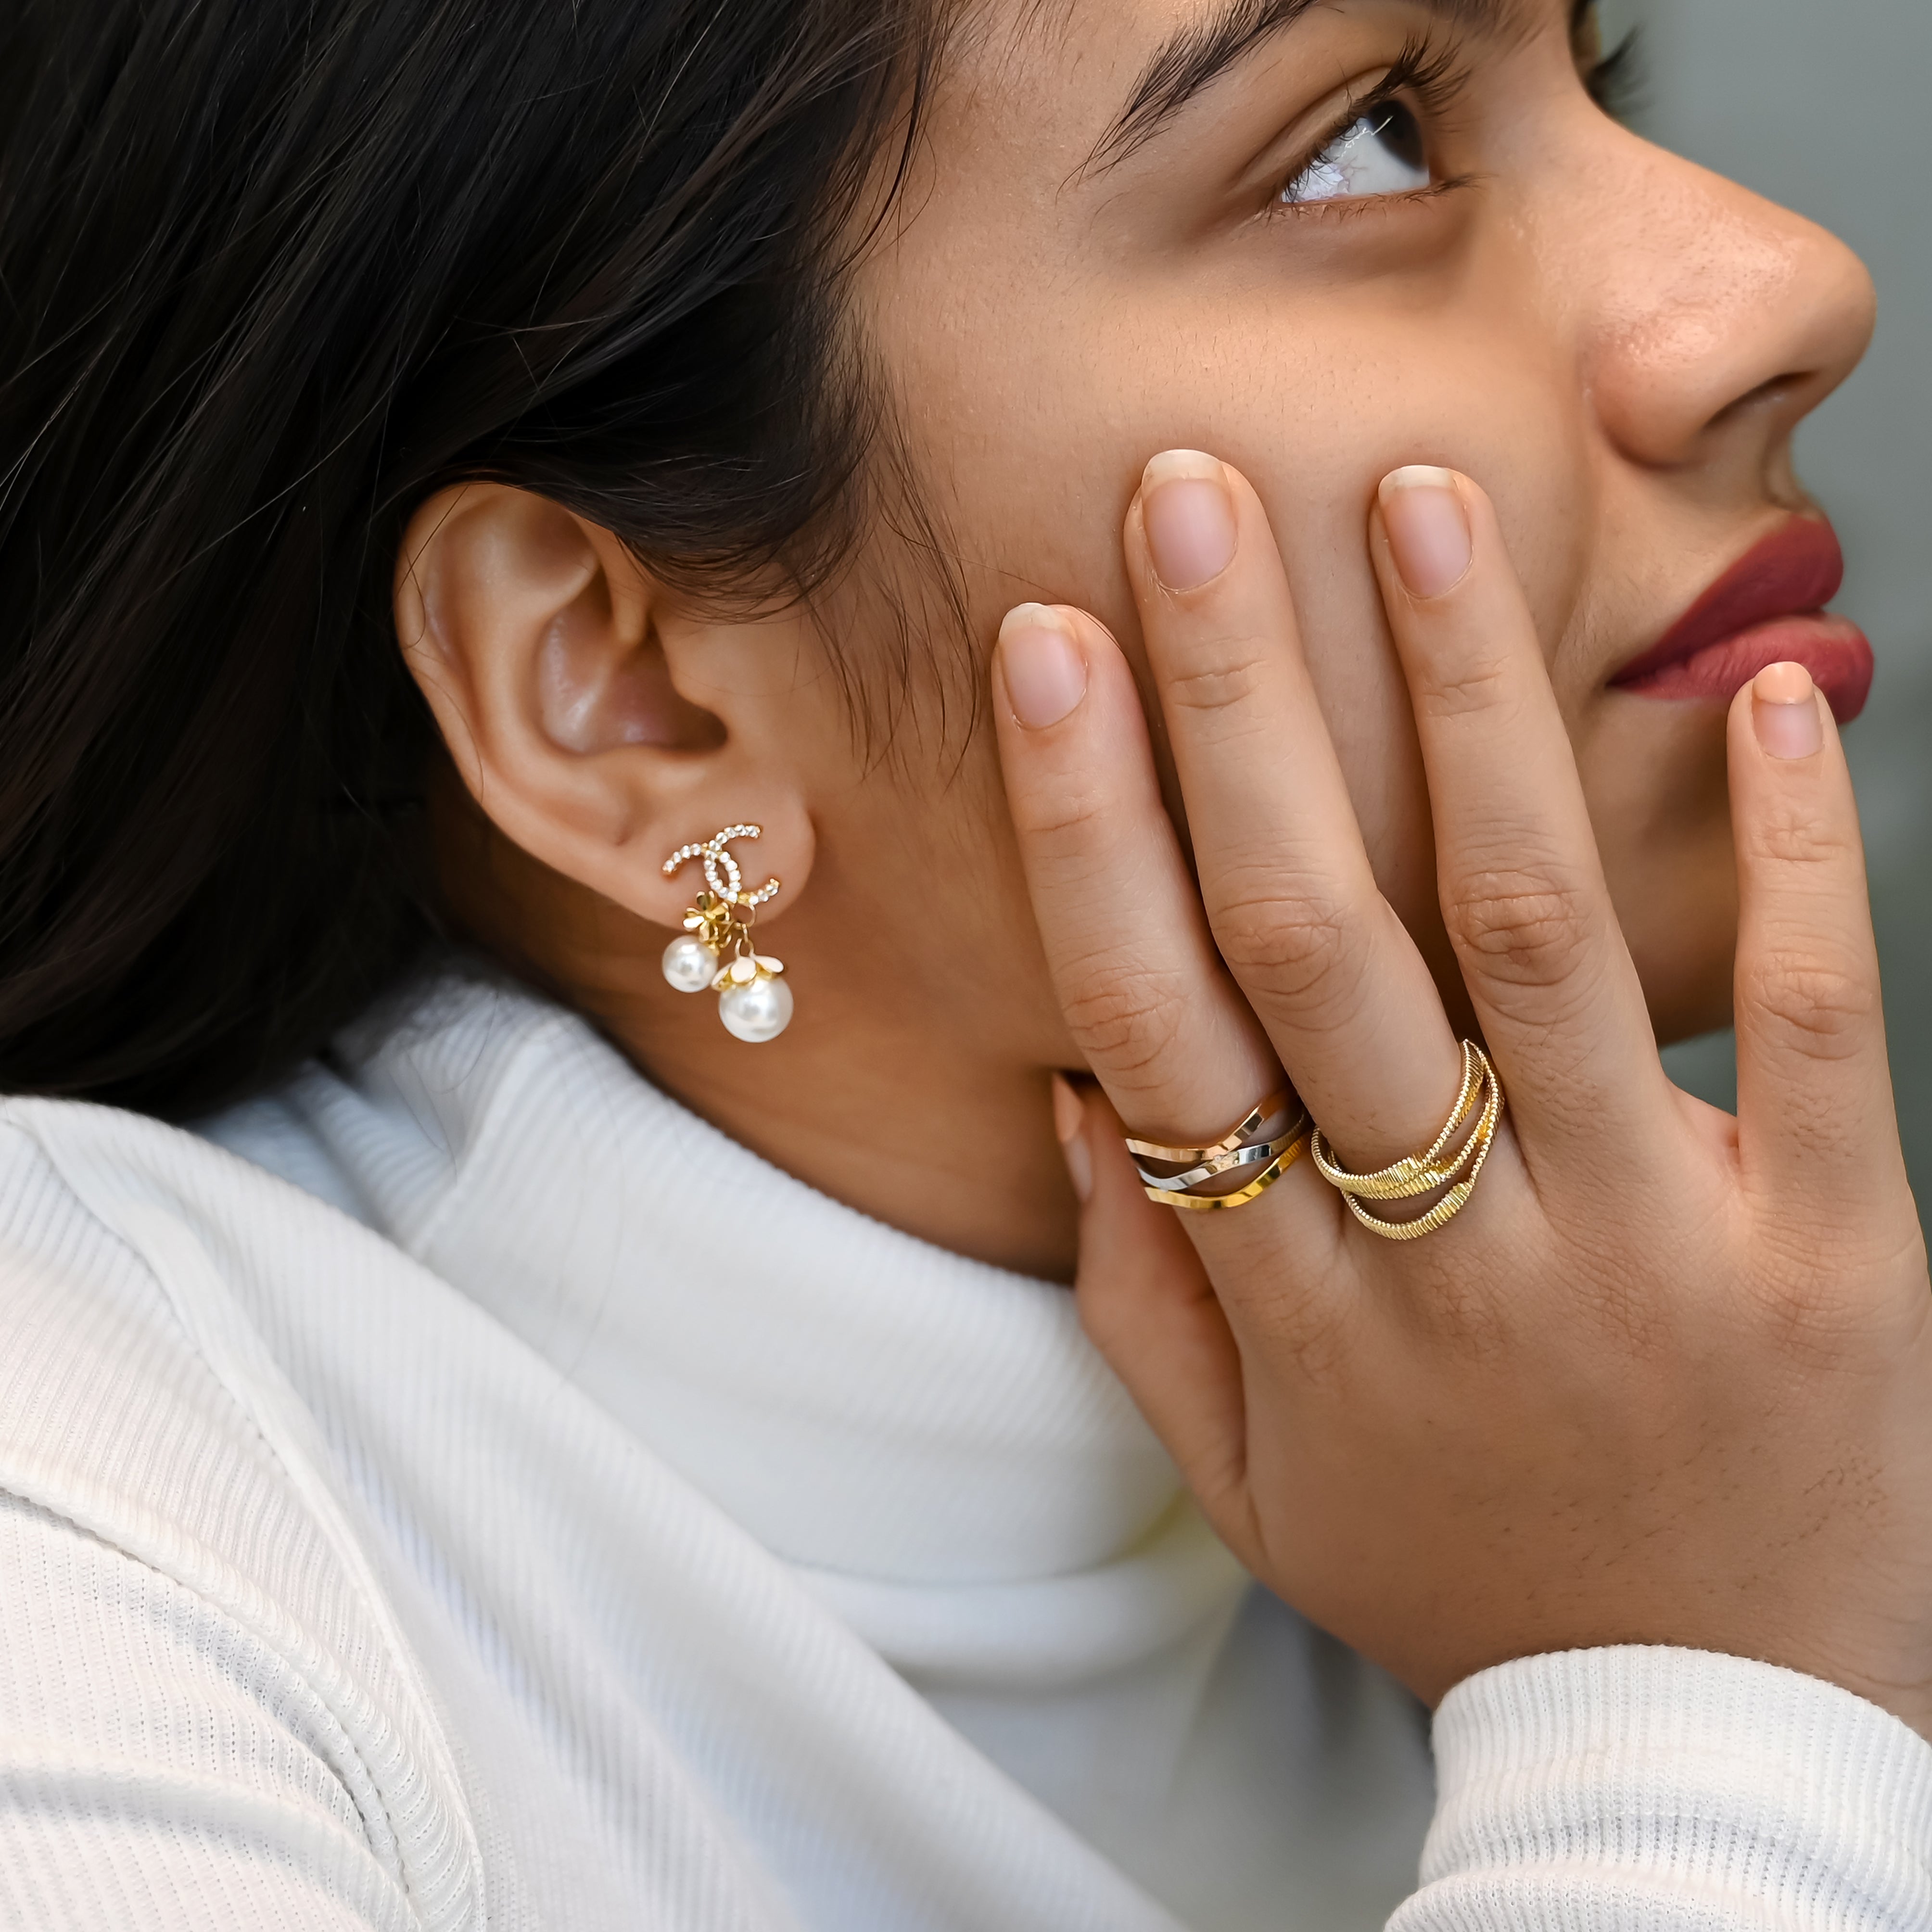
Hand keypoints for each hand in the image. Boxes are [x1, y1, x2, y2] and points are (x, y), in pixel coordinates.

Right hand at [993, 452, 1931, 1730]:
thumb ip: (1144, 1305)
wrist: (1695, 1740)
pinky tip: (1766, 692)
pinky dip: (1794, 856)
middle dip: (1239, 703)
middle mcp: (1449, 1259)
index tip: (1047, 652)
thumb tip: (1067, 1101)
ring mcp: (1645, 1248)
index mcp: (1299, 1311)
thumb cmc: (1457, 1580)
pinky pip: (1813, 1028)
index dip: (1088, 823)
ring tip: (1426, 512)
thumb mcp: (1253, 1488)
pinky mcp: (1832, 1258)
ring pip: (1534, 937)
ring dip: (1468, 709)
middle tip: (1193, 499)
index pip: (1156, 1022)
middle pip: (1314, 941)